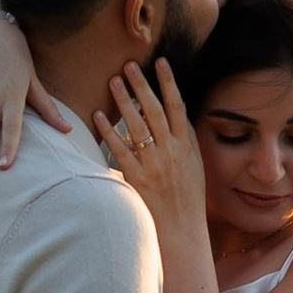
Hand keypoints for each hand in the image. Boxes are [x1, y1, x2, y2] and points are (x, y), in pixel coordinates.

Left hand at [90, 60, 207, 247]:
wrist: (182, 230)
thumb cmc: (188, 197)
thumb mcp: (194, 165)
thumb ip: (184, 140)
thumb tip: (177, 115)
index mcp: (186, 145)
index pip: (177, 106)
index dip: (169, 82)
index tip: (161, 62)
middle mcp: (170, 151)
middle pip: (153, 110)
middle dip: (141, 85)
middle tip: (129, 64)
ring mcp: (153, 164)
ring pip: (136, 126)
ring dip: (123, 101)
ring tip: (112, 81)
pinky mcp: (137, 178)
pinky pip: (119, 150)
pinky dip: (108, 132)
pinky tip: (97, 117)